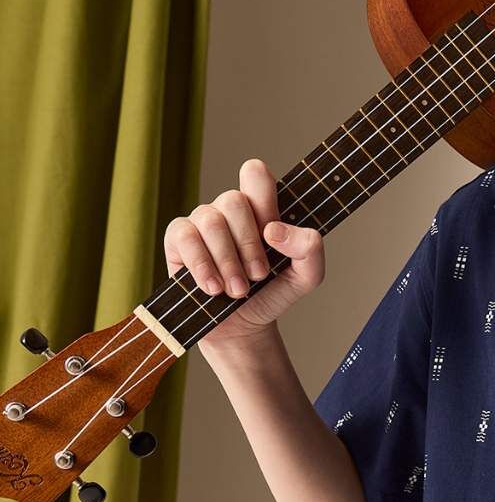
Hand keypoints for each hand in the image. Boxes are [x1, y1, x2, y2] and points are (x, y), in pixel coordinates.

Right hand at [163, 158, 325, 355]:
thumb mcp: (306, 276)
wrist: (244, 328)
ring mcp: (202, 221)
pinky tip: (213, 288)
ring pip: (210, 220)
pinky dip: (201, 264)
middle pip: (234, 200)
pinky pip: (184, 235)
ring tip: (238, 290)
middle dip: (248, 244)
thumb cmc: (273, 293)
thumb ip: (309, 249)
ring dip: (227, 260)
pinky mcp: (178, 240)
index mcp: (261, 208)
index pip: (255, 174)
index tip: (272, 234)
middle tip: (258, 276)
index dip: (263, 196)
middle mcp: (230, 210)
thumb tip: (274, 230)